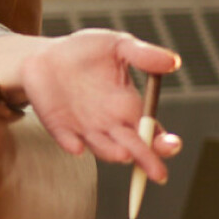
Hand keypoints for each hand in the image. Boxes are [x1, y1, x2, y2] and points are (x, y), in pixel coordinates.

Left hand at [0, 29, 185, 183]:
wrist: (45, 56)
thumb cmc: (85, 52)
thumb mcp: (117, 46)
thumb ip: (143, 54)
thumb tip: (173, 61)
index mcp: (129, 106)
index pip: (153, 131)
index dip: (164, 141)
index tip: (172, 144)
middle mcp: (111, 124)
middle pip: (134, 148)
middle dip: (146, 158)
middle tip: (158, 172)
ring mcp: (85, 129)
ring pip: (103, 147)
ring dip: (112, 152)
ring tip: (124, 154)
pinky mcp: (59, 127)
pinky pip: (67, 139)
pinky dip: (72, 144)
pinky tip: (77, 146)